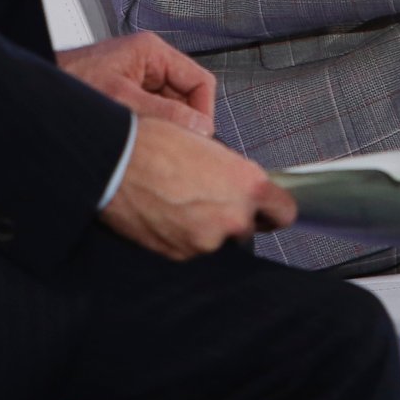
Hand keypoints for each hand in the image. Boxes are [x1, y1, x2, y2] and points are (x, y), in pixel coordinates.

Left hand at [56, 32, 214, 134]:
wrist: (35, 94)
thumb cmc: (68, 82)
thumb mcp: (123, 100)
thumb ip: (164, 113)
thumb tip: (199, 127)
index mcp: (151, 52)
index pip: (200, 81)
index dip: (203, 112)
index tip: (199, 137)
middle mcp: (147, 63)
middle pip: (187, 97)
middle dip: (181, 122)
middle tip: (173, 145)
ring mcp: (137, 79)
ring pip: (170, 109)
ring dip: (164, 127)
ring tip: (148, 141)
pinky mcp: (126, 94)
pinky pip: (152, 114)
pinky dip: (150, 129)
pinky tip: (137, 139)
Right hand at [97, 122, 295, 259]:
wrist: (114, 163)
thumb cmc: (155, 145)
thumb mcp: (208, 145)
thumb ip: (232, 172)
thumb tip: (237, 184)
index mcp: (247, 185)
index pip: (284, 212)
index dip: (272, 209)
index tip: (266, 209)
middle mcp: (233, 217)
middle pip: (246, 227)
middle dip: (230, 215)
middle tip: (204, 195)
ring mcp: (206, 240)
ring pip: (216, 239)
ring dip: (204, 226)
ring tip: (177, 201)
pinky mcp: (180, 254)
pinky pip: (190, 247)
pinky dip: (181, 235)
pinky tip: (164, 212)